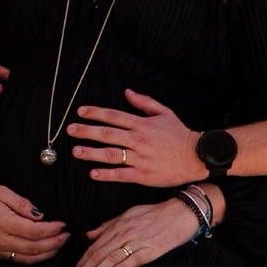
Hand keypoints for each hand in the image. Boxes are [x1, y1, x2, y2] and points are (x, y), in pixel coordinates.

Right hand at [0, 185, 67, 264]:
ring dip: (48, 253)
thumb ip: (21, 203)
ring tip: (61, 244)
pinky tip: (46, 252)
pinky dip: (36, 259)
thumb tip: (40, 215)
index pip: (34, 231)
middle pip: (35, 247)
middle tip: (68, 235)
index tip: (63, 224)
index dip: (52, 229)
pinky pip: (20, 260)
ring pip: (29, 257)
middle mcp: (1, 239)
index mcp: (3, 222)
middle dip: (55, 242)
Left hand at [67, 90, 206, 185]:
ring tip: (76, 151)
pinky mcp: (143, 175)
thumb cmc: (179, 134)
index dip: (96, 113)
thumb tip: (127, 92)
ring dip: (91, 153)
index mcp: (142, 124)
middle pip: (107, 134)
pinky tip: (93, 173)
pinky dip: (107, 174)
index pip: (114, 116)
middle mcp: (139, 140)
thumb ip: (144, 102)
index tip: (80, 112)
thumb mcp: (164, 113)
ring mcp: (140, 158)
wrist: (196, 157)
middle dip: (87, 131)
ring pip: (111, 154)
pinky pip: (121, 174)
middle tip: (70, 130)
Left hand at [70, 198, 204, 266]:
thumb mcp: (129, 213)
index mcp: (119, 225)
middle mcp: (126, 232)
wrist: (182, 212)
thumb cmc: (156, 213)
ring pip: (112, 258)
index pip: (95, 246)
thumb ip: (108, 225)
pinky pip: (134, 260)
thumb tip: (89, 234)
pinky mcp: (153, 249)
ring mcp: (139, 241)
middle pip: (99, 253)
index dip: (82, 260)